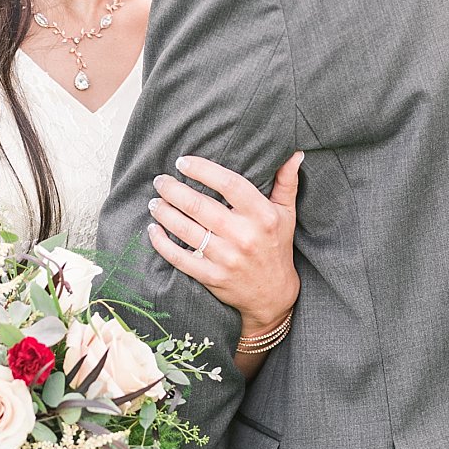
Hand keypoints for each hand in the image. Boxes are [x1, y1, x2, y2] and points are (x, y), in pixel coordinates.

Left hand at [146, 151, 303, 336]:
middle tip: (160, 181)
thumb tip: (294, 153)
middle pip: (200, 206)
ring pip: (186, 230)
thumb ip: (287, 182)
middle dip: (173, 190)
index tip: (183, 162)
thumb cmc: (277, 246)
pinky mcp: (212, 276)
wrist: (273, 295)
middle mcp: (244, 236)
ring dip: (164, 212)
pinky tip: (154, 229)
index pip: (229, 184)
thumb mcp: (286, 214)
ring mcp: (227, 258)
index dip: (203, 170)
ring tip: (155, 202)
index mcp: (262, 216)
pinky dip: (162, 242)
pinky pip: (179, 257)